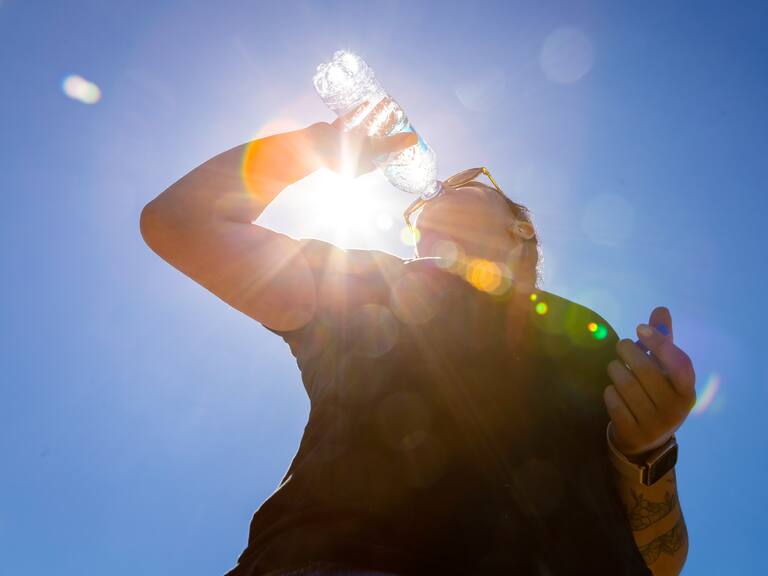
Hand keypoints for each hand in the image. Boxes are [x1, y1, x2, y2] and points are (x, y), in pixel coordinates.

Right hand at [307, 105, 417, 176]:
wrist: (308, 148)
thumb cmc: (338, 153)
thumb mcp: (370, 150)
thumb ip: (391, 144)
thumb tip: (414, 140)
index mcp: (363, 166)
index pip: (385, 157)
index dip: (396, 147)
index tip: (406, 134)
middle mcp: (354, 156)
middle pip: (377, 140)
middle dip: (388, 128)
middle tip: (400, 116)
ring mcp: (344, 144)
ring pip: (365, 128)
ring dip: (375, 117)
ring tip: (389, 104)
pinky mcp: (335, 132)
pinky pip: (350, 120)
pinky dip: (359, 111)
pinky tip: (368, 100)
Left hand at [604, 306, 696, 460]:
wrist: (646, 440)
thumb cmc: (656, 394)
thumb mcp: (664, 371)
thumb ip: (663, 341)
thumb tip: (660, 309)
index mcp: (687, 391)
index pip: (678, 363)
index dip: (659, 343)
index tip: (640, 327)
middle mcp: (675, 409)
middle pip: (645, 370)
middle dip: (628, 352)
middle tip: (622, 345)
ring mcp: (654, 424)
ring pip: (626, 384)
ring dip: (615, 369)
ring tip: (615, 367)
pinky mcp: (632, 432)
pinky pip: (613, 401)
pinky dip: (610, 391)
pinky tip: (613, 390)